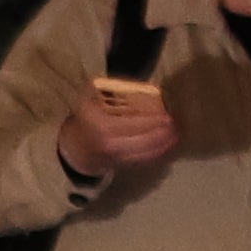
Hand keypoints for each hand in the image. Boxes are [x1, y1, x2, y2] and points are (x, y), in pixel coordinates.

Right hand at [58, 78, 182, 174]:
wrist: (74, 149)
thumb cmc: (86, 119)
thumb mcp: (91, 100)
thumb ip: (112, 92)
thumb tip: (143, 85)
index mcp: (100, 123)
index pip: (131, 123)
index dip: (150, 119)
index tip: (165, 113)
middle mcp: (108, 142)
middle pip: (143, 139)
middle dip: (161, 132)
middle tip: (175, 123)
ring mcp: (115, 156)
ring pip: (145, 151)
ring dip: (163, 143)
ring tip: (175, 133)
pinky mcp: (121, 165)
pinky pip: (143, 160)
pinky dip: (157, 152)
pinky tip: (167, 144)